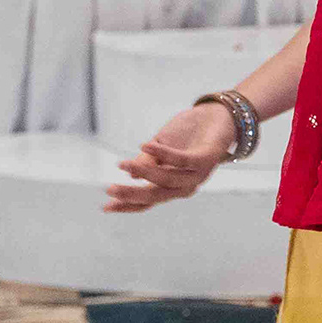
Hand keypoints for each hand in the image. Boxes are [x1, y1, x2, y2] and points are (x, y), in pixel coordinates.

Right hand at [105, 100, 237, 210]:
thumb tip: (132, 175)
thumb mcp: (159, 148)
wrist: (216, 115)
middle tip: (110, 189)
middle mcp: (185, 185)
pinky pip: (183, 160)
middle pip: (156, 196)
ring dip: (145, 172)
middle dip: (132, 194)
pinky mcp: (207, 159)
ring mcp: (198, 174)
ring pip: (168, 179)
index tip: (105, 207)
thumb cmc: (186, 134)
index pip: (148, 200)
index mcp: (172, 185)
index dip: (127, 205)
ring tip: (123, 164)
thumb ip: (147, 162)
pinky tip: (145, 146)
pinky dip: (164, 154)